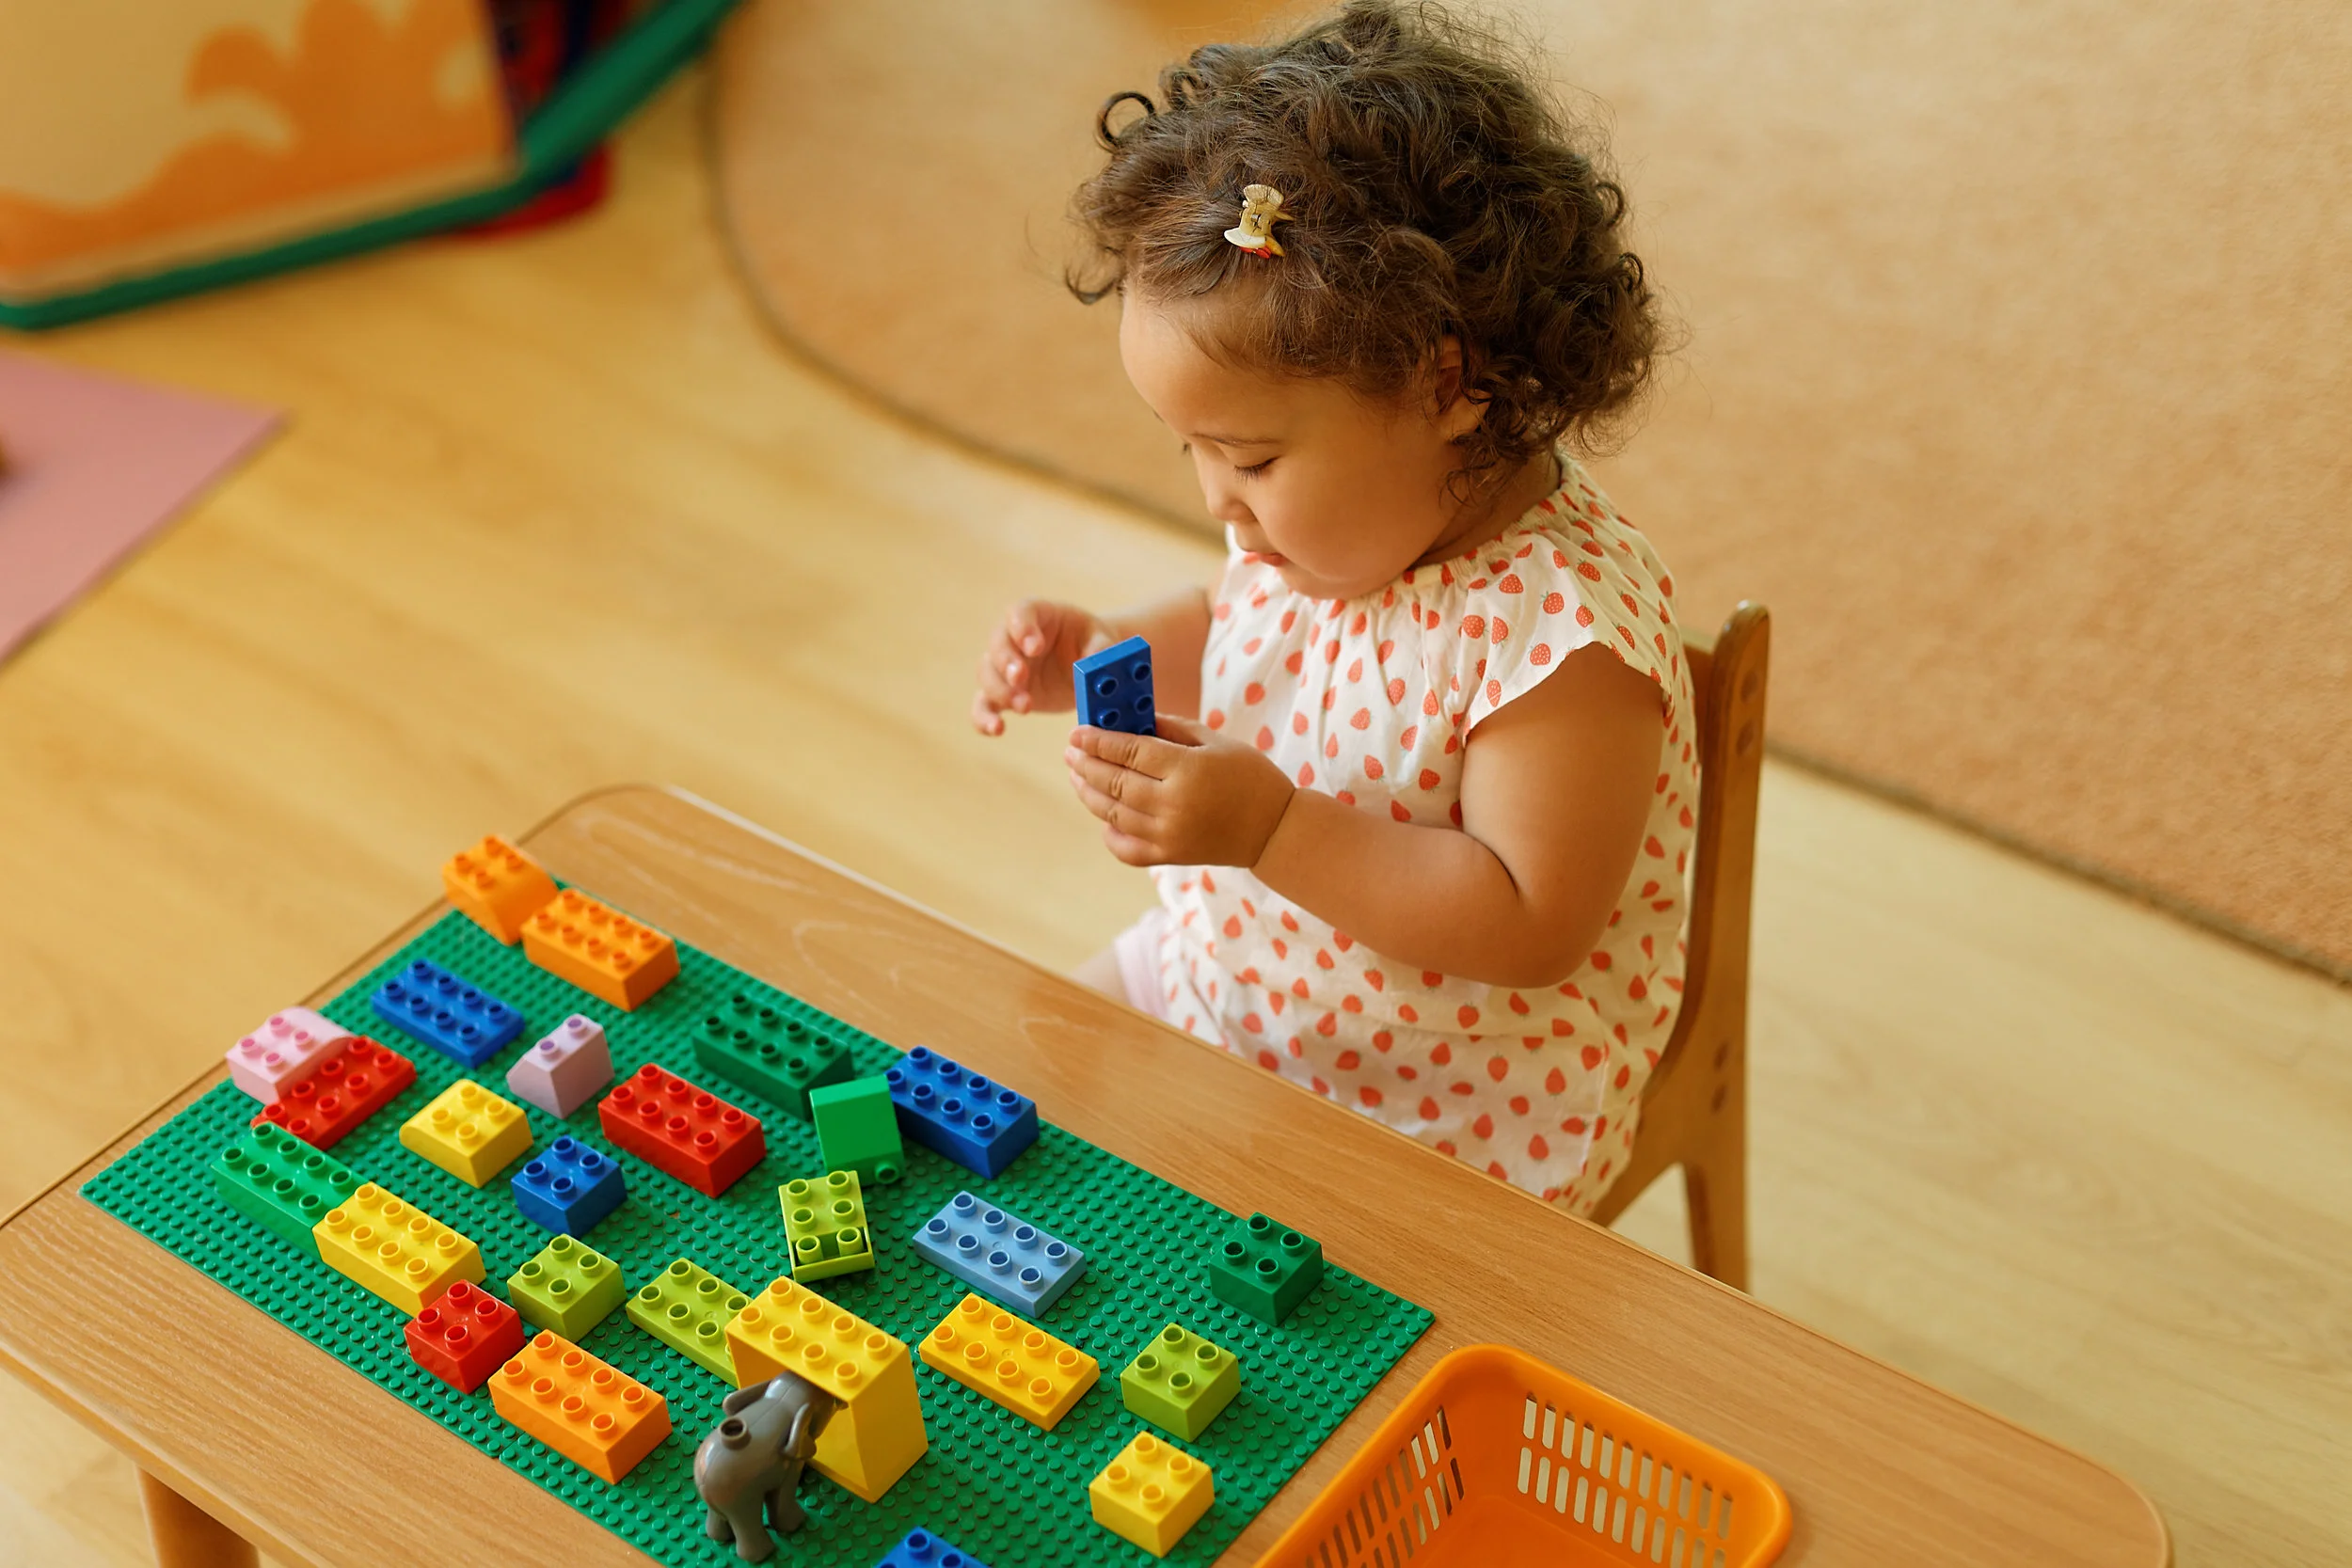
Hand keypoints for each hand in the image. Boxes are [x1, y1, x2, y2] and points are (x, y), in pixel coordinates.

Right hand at [972, 600, 1118, 734]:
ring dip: (1001, 691)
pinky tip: (996, 729)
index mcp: (1037, 614)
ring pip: (987, 673)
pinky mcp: (1004, 693)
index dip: (1022, 628)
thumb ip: (1099, 648)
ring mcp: (1004, 666)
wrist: (1085, 666)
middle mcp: (1013, 637)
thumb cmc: (1091, 643)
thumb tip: (1096, 661)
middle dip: (1006, 661)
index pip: (1020, 612)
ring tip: (1025, 707)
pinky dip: (984, 717)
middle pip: (997, 643)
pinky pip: (983, 704)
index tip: (1033, 648)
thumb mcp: (1101, 640)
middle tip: (1021, 678)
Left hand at [1064, 714, 1294, 866]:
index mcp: (1187, 770)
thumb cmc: (1249, 777)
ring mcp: (1169, 835)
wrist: (1274, 830)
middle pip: (1115, 782)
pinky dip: (1109, 833)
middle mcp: (1173, 805)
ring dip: (1089, 793)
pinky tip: (1103, 816)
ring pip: (1113, 814)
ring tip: (1077, 776)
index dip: (1098, 741)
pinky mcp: (1169, 857)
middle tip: (1070, 751)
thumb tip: (1129, 718)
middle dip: (1086, 764)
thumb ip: (1170, 728)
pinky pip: (1125, 849)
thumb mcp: (1215, 741)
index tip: (1077, 732)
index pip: (1129, 751)